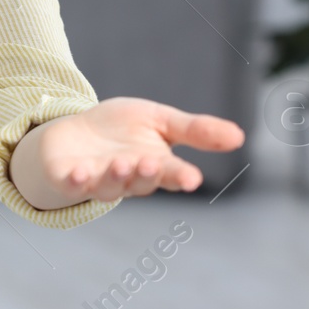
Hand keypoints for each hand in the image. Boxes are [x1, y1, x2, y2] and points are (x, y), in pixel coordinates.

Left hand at [10, 96, 245, 208]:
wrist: (72, 133)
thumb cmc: (120, 130)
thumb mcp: (160, 121)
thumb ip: (195, 130)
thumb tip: (239, 137)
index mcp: (154, 166)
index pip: (171, 174)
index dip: (180, 176)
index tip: (192, 178)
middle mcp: (128, 179)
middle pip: (141, 182)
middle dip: (147, 174)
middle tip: (153, 164)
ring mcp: (97, 181)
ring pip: (110, 187)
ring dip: (116, 176)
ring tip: (122, 162)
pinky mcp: (69, 180)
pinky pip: (73, 186)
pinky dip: (77, 181)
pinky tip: (80, 172)